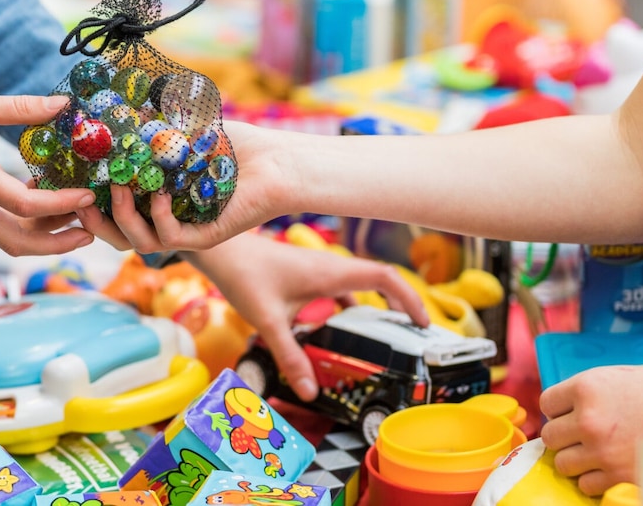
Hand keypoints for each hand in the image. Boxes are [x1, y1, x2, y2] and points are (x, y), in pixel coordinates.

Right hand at [0, 82, 95, 255]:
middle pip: (17, 242)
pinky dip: (22, 219)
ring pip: (5, 237)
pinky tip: (41, 194)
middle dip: (57, 244)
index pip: (24, 205)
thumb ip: (18, 108)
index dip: (62, 205)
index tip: (87, 195)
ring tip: (75, 217)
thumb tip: (62, 103)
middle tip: (91, 232)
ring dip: (41, 234)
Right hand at [79, 121, 291, 252]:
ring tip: (119, 189)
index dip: (90, 204)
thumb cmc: (231, 145)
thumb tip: (115, 108)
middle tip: (81, 203)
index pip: (115, 211)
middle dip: (95, 223)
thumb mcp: (182, 130)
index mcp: (156, 201)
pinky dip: (161, 217)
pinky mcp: (206, 237)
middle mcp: (167, 220)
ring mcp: (186, 232)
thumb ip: (150, 126)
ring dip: (124, 218)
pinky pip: (173, 237)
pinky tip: (161, 194)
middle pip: (119, 237)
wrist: (276, 160)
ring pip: (140, 243)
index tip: (72, 185)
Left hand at [184, 232, 426, 400]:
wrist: (220, 251)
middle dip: (398, 308)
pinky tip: (336, 335)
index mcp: (331, 273)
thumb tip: (310, 391)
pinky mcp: (305, 276)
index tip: (422, 323)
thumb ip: (289, 356)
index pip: (385, 278)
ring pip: (357, 289)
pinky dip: (345, 311)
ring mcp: (318, 271)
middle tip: (411, 338)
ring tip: (381, 341)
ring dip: (371, 311)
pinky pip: (337, 293)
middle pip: (378, 284)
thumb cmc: (244, 276)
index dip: (409, 297)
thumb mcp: (268, 322)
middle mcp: (330, 268)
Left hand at [539, 362, 642, 495]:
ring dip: (577, 460)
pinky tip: (609, 470)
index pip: (547, 402)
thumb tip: (577, 401)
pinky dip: (595, 481)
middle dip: (565, 436)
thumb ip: (596, 389)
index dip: (559, 408)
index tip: (569, 412)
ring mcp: (603, 450)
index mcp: (588, 387)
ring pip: (564, 463)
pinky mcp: (620, 476)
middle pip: (550, 436)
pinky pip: (587, 485)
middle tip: (583, 435)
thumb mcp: (627, 374)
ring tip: (596, 454)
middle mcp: (589, 419)